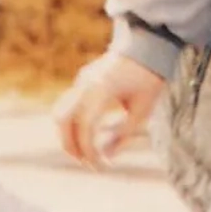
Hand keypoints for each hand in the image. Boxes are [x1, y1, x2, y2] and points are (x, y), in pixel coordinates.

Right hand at [54, 50, 165, 167]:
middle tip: (87, 164)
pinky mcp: (83, 80)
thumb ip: (123, 133)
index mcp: (103, 89)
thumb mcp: (143, 109)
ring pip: (61, 113)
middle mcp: (86, 83)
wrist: (149, 44)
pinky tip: (89, 138)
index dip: (89, 149)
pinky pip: (69, 106)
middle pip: (62, 120)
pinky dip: (73, 125)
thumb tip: (106, 156)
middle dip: (70, 145)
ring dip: (68, 136)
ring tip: (86, 155)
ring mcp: (82, 80)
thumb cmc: (150, 77)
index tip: (99, 166)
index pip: (85, 125)